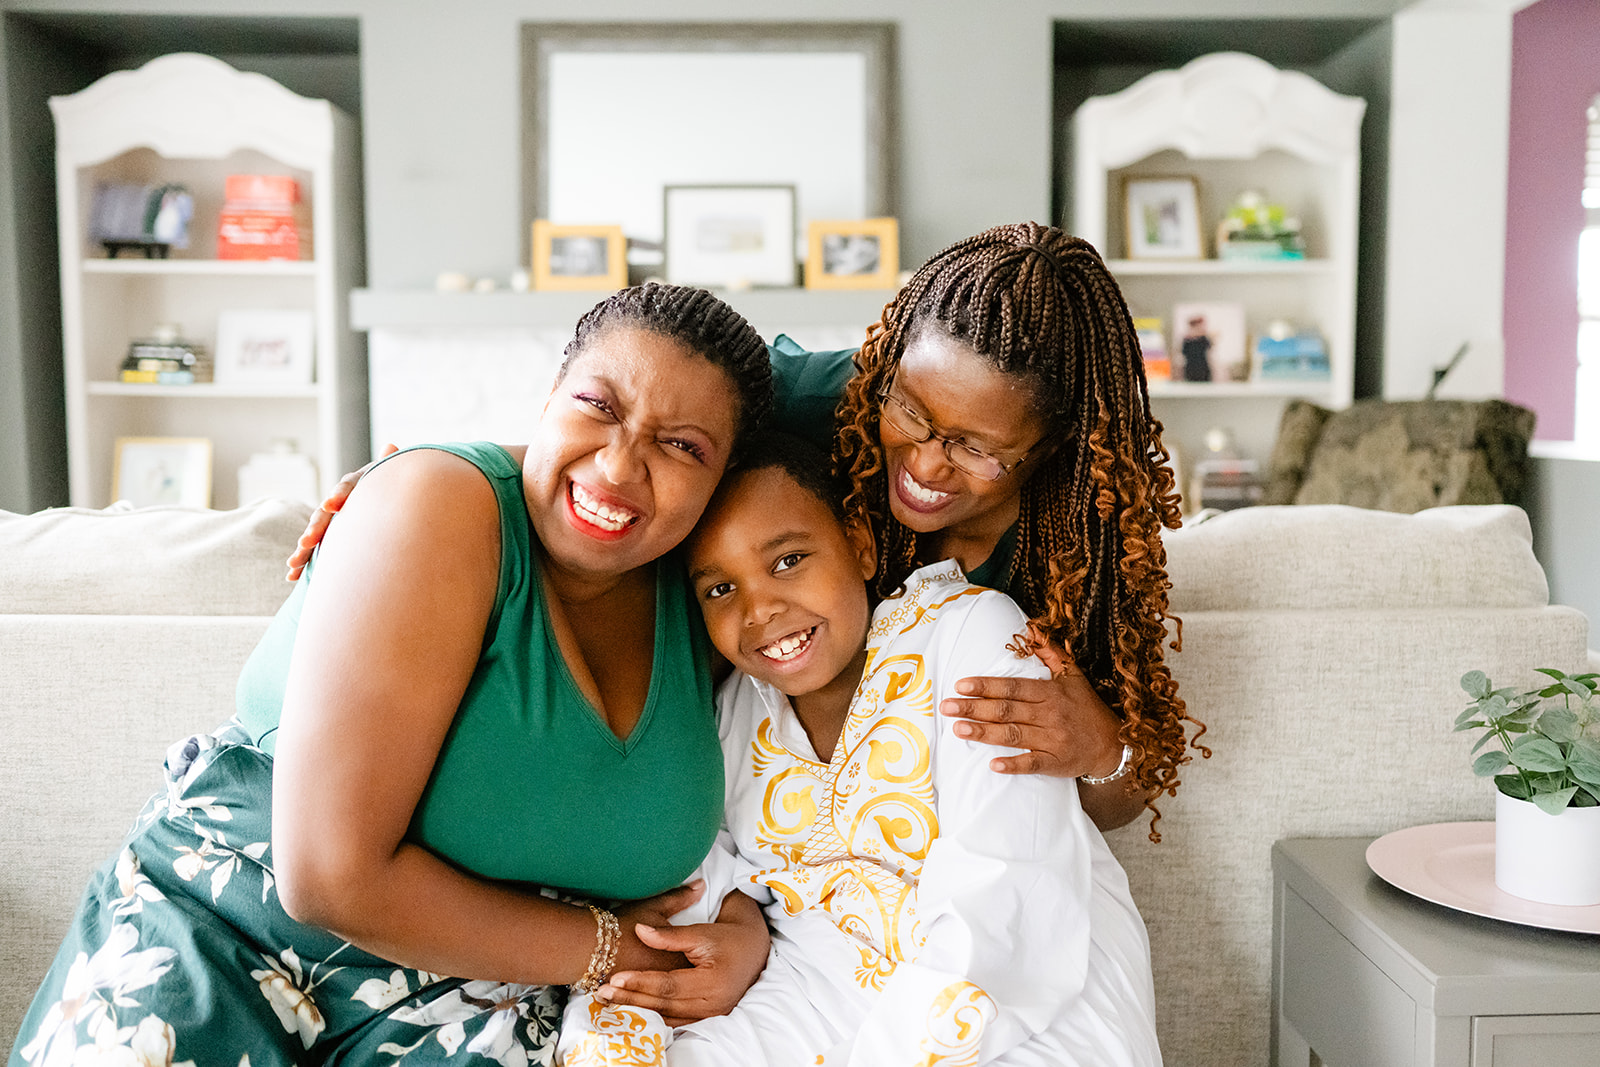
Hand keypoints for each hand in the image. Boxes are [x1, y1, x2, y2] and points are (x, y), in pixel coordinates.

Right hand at [285, 443, 397, 579]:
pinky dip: (303, 563)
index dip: (338, 496)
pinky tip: (292, 576)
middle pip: (324, 515)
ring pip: (314, 534)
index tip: (332, 506)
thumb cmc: (390, 488)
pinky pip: (314, 550)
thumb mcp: (389, 479)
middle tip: (308, 542)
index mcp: (356, 486)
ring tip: (293, 565)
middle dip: (315, 528)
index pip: (347, 487)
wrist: (384, 504)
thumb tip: (391, 445)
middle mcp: (339, 502)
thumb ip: (388, 466)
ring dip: (303, 550)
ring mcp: (331, 521)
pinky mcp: (328, 539)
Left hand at [598, 891, 769, 1025]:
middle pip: (664, 1004)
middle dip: (632, 998)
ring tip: (609, 1001)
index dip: (641, 982)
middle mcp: (712, 1004)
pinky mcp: (706, 1016)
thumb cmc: (728, 937)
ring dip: (637, 1008)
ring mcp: (710, 1014)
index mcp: (713, 982)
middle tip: (603, 992)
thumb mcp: (701, 932)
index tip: (615, 977)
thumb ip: (670, 936)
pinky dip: (652, 1014)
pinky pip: (674, 1019)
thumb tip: (640, 930)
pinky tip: (631, 1009)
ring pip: (666, 1015)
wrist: (754, 948)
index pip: (669, 986)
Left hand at [941, 656, 1122, 778]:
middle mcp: (1050, 715)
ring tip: (957, 729)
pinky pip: (1032, 763)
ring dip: (983, 733)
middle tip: (946, 706)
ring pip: (1013, 735)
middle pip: (1006, 710)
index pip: (1013, 687)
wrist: (1114, 744)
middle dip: (974, 708)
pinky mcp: (1056, 763)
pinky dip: (1013, 764)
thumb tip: (1030, 628)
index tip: (961, 685)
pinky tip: (992, 764)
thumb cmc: (1086, 708)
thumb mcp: (1073, 676)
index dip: (986, 685)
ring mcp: (1053, 740)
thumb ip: (1049, 653)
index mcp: (1050, 692)